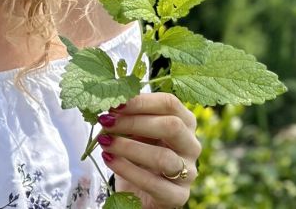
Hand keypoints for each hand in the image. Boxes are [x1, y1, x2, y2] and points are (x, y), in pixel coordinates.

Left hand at [96, 93, 200, 208]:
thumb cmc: (137, 153)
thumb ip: (128, 116)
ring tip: (104, 142)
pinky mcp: (178, 196)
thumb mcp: (134, 131)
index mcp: (185, 122)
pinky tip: (109, 159)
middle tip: (106, 122)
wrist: (138, 191)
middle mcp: (191, 145)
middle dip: (134, 122)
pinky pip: (154, 183)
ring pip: (164, 157)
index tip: (115, 103)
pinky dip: (127, 169)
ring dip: (128, 147)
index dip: (141, 101)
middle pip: (171, 126)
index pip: (170, 103)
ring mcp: (189, 172)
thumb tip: (110, 99)